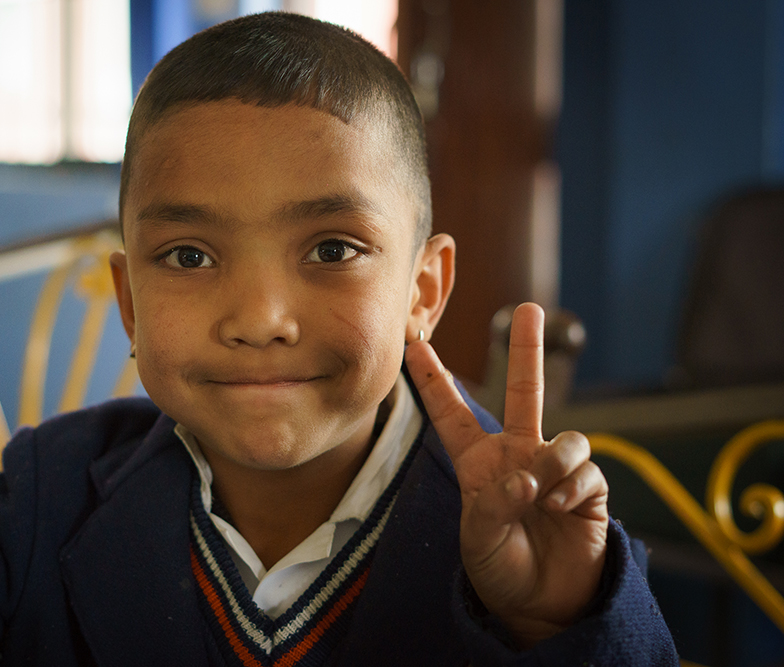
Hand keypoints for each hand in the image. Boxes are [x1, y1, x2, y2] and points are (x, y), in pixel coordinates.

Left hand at [404, 303, 608, 647]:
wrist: (541, 604)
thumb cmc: (499, 568)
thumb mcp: (476, 539)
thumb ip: (491, 505)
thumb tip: (526, 477)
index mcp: (478, 462)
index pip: (452, 413)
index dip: (434, 380)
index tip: (413, 343)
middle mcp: (517, 455)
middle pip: (522, 392)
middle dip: (524, 350)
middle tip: (528, 309)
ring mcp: (553, 468)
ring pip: (564, 437)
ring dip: (552, 463)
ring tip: (540, 496)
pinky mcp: (586, 488)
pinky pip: (585, 469)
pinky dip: (571, 487)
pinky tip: (560, 508)